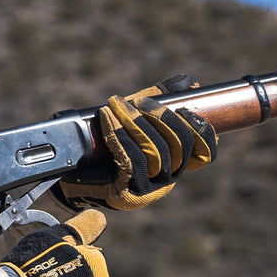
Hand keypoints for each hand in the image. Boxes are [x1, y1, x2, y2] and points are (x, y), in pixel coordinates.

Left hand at [58, 74, 217, 210]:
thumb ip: (162, 101)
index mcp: (174, 164)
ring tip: (118, 105)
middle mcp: (166, 179)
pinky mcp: (126, 193)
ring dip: (136, 123)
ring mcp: (148, 189)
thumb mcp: (136, 119)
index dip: (203, 132)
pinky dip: (119, 134)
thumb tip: (190, 83)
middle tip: (141, 101)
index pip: (204, 153)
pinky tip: (107, 116)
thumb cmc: (106, 144)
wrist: (71, 173)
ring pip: (155, 152)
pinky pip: (130, 160)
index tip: (186, 110)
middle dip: (162, 118)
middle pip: (180, 147)